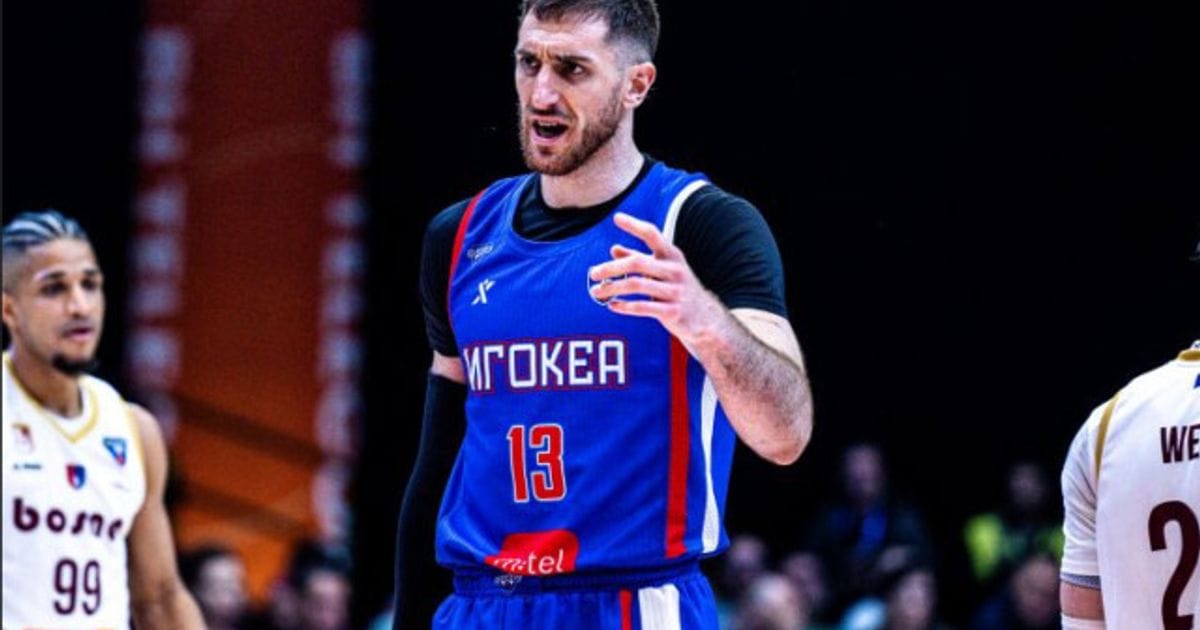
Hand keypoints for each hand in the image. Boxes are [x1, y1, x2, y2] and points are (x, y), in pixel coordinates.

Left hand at [589, 212, 728, 347]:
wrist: (705, 317)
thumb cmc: (678, 288)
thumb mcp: (663, 270)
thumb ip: (640, 258)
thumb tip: (614, 248)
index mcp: (672, 255)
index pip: (652, 234)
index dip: (634, 225)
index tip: (616, 218)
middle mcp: (675, 270)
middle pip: (637, 263)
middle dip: (611, 267)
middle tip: (593, 273)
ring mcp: (675, 291)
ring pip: (636, 285)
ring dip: (612, 288)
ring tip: (596, 292)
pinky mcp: (672, 311)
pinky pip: (643, 307)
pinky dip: (624, 306)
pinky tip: (612, 306)